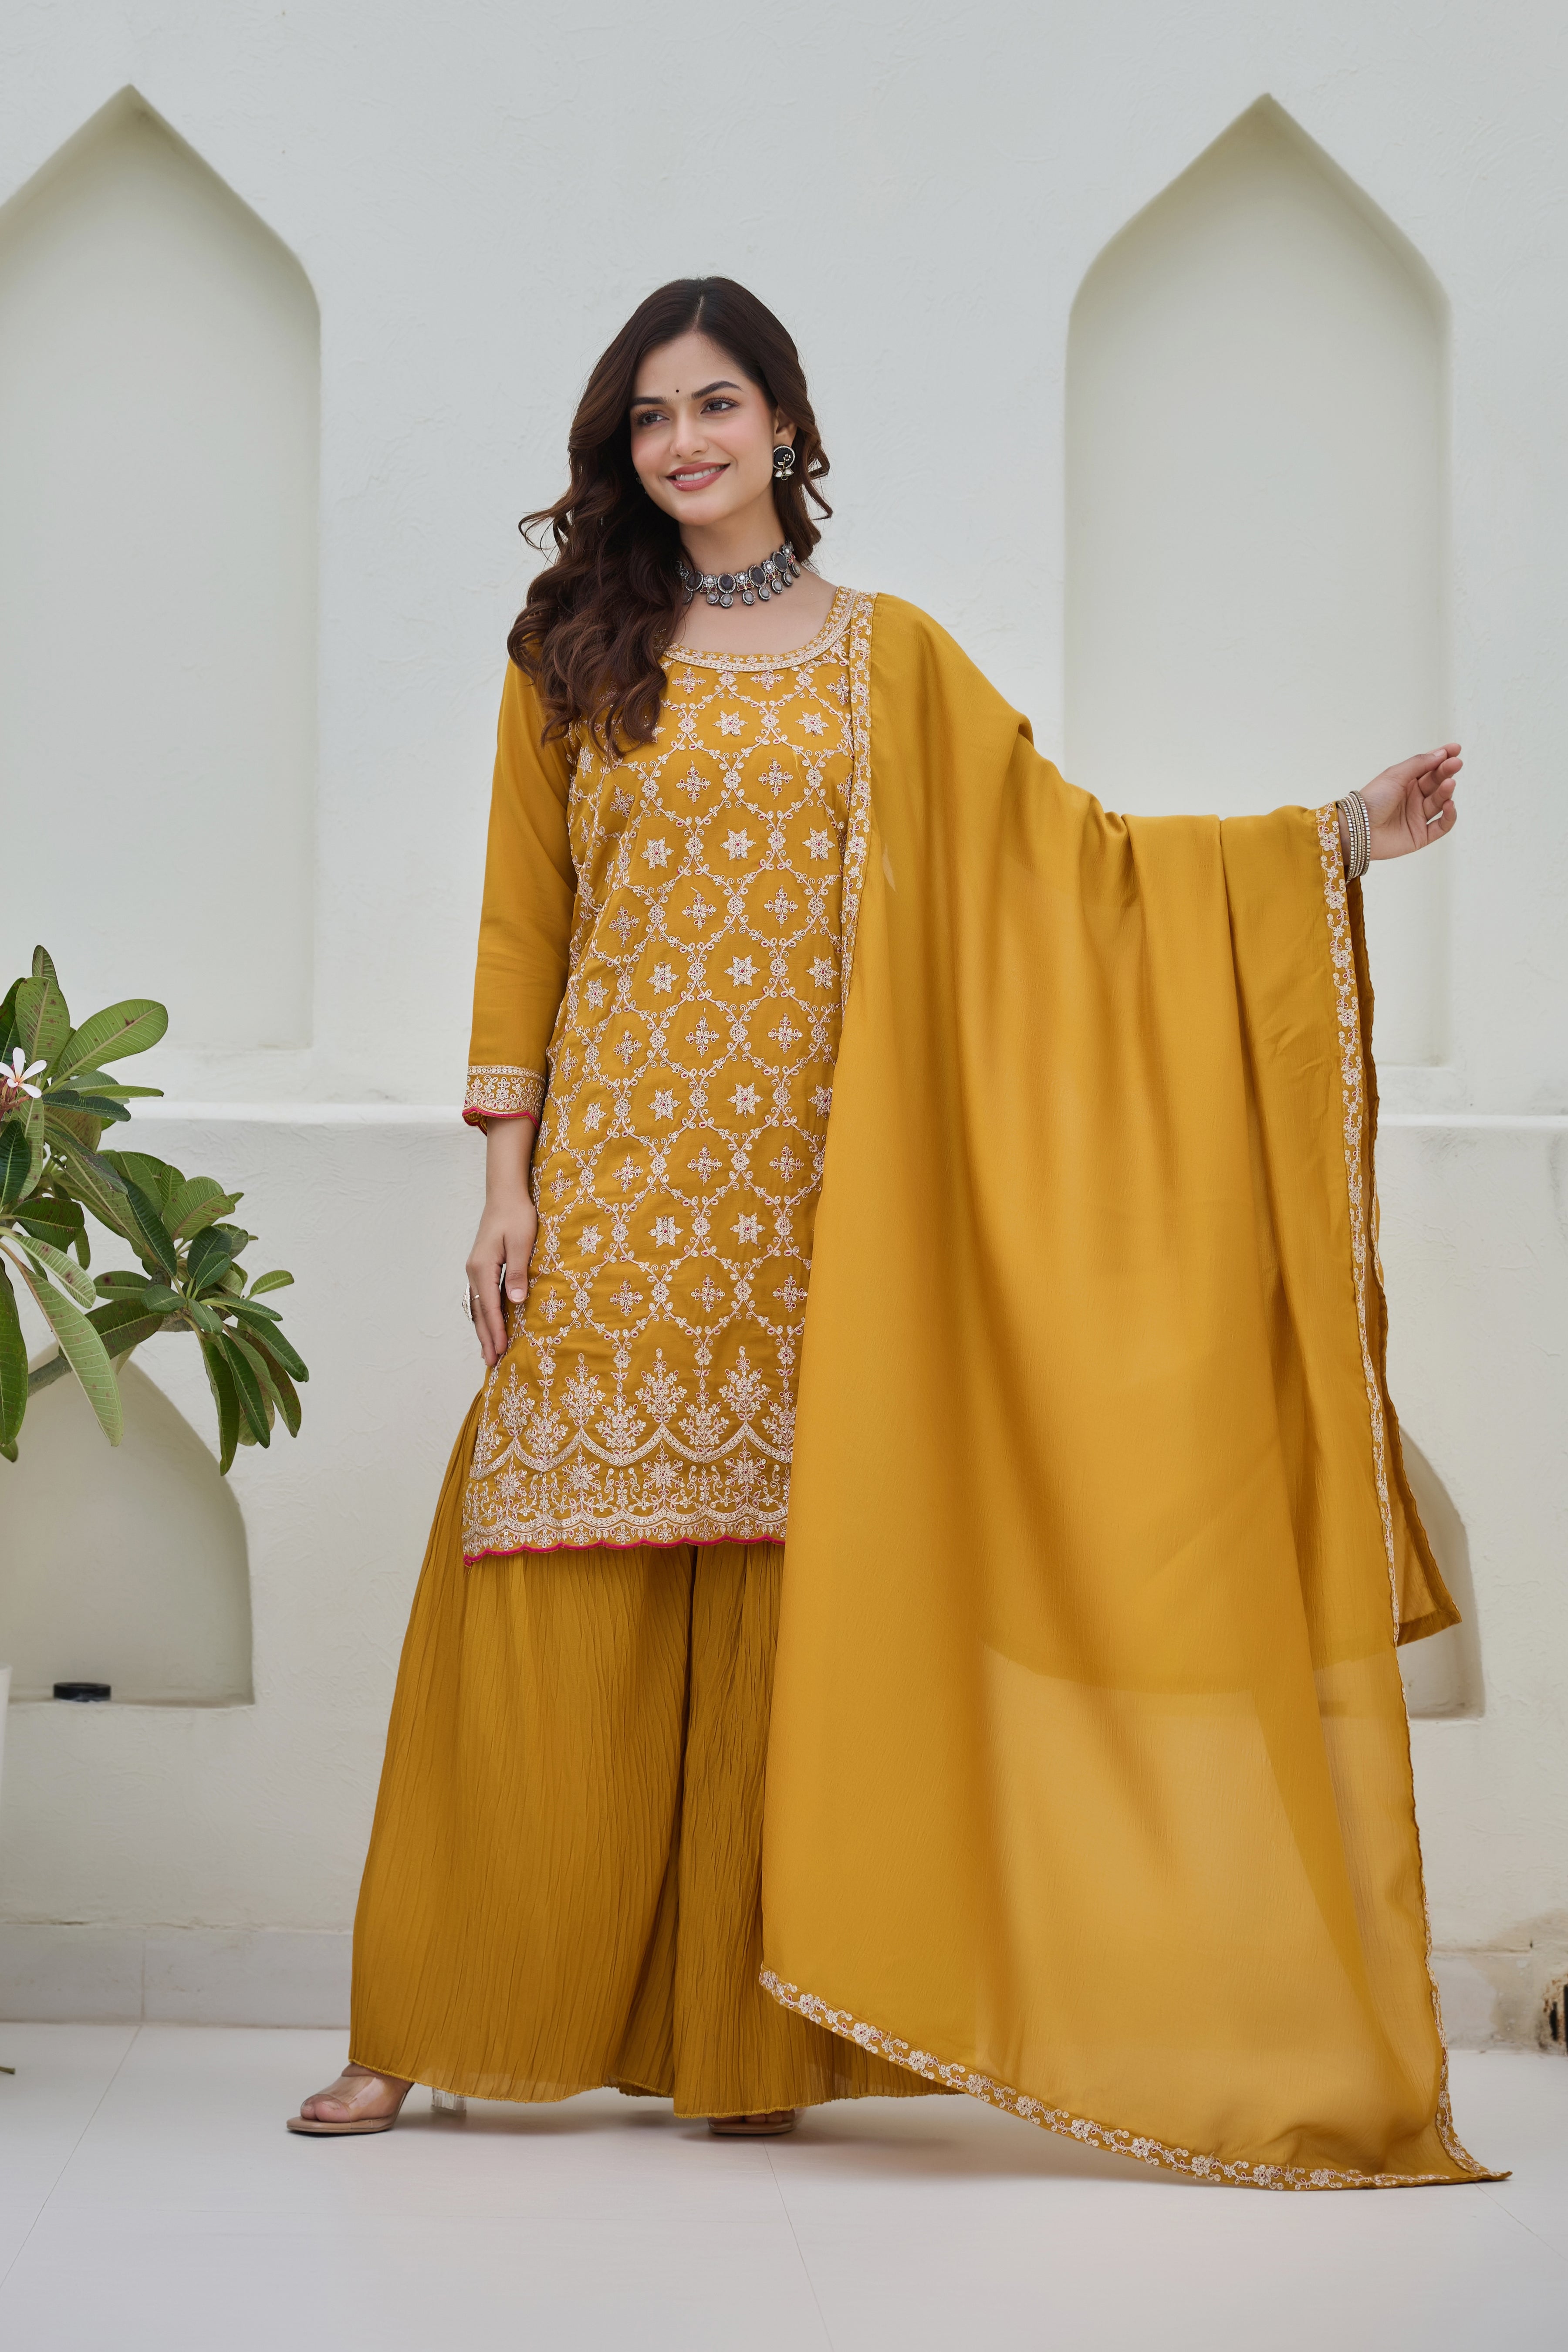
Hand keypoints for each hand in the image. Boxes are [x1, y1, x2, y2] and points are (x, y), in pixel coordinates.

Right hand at [465, 1118, 536, 1368]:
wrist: (505, 1194)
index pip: (489, 1307)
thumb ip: (518, 1272)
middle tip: (491, 1362)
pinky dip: (483, 1315)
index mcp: (483, 1267)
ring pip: (476, 1306)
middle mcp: (474, 1271)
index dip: (496, 1330)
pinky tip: (488, 1325)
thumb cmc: (517, 1216)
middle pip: (478, 1312)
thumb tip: (516, 1302)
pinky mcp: (481, 1267)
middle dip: (486, 1337)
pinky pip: (479, 1297)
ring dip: (483, 1329)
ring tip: (489, 1352)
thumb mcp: (522, 1242)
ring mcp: (475, 1269)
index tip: (502, 1350)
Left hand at [1357, 743, 1461, 860]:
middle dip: (1447, 772)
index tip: (1455, 748)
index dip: (1443, 757)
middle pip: (1436, 783)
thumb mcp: (1395, 775)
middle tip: (1456, 763)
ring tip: (1448, 784)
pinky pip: (1441, 826)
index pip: (1429, 767)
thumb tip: (1441, 753)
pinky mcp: (1421, 835)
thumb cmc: (1372, 800)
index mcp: (1406, 782)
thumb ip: (1419, 764)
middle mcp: (1414, 799)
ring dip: (1446, 792)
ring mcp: (1418, 817)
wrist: (1358, 828)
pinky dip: (1449, 816)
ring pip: (1440, 802)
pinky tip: (1449, 805)